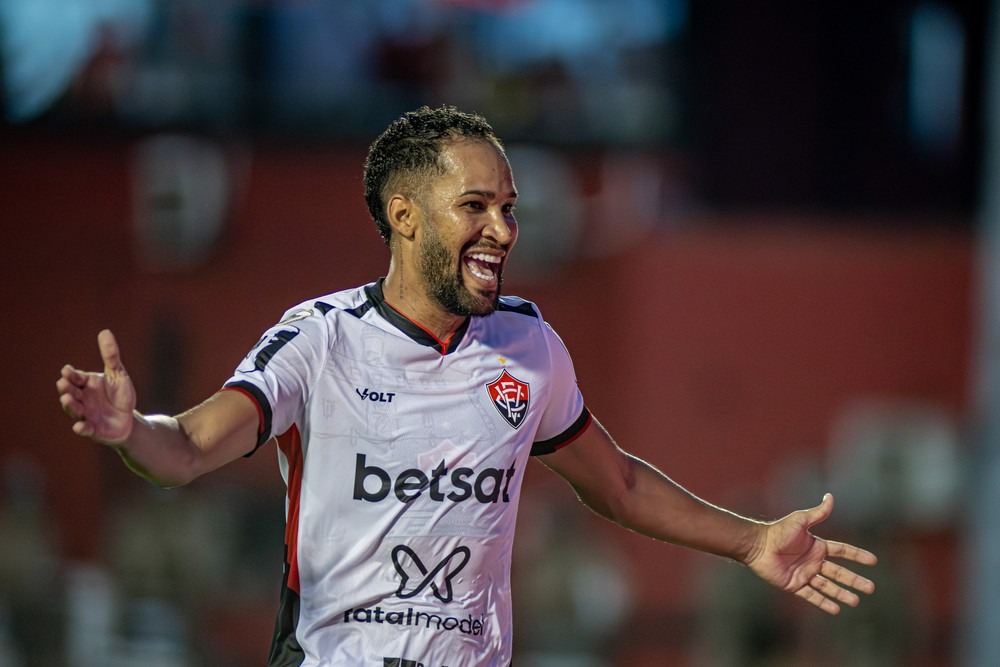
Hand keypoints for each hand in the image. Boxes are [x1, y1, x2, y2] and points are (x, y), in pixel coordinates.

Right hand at [57, 329, 135, 443]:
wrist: (128, 419)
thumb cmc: (120, 395)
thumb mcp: (118, 374)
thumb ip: (111, 356)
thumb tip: (105, 331)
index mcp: (86, 384)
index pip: (76, 377)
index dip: (71, 375)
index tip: (66, 370)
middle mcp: (82, 399)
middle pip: (71, 393)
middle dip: (66, 388)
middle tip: (63, 383)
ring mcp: (85, 414)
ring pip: (74, 410)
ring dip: (69, 405)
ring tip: (67, 398)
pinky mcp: (93, 429)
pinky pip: (85, 429)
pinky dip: (81, 428)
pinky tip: (79, 426)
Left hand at [746, 493, 876, 614]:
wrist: (757, 546)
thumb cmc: (777, 532)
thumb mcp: (800, 520)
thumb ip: (817, 512)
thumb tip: (830, 496)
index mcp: (816, 546)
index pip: (842, 551)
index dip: (857, 555)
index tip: (873, 561)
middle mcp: (813, 561)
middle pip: (839, 573)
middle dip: (855, 580)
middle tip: (871, 588)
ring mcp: (805, 574)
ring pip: (828, 587)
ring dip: (842, 594)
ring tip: (855, 601)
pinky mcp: (795, 585)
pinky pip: (812, 596)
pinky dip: (824, 603)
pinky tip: (836, 610)